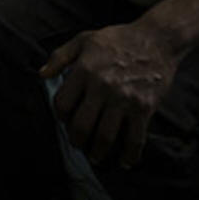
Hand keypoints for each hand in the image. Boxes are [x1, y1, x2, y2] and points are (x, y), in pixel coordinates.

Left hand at [41, 19, 178, 169]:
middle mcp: (102, 86)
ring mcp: (124, 99)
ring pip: (105, 137)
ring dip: (98, 153)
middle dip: (76, 141)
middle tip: (78, 144)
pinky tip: (125, 161)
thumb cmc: (117, 38)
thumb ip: (60, 57)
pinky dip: (129, 155)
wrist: (157, 39)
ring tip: (96, 156)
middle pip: (81, 126)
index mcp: (85, 69)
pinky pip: (134, 139)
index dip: (60, 115)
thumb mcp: (84, 39)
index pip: (62, 103)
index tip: (65, 119)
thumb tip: (42, 75)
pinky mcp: (144, 107)